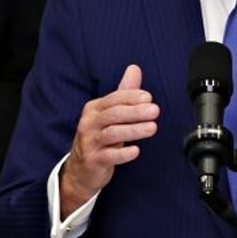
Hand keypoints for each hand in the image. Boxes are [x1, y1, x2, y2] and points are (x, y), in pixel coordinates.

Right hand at [59, 64, 158, 218]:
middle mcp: (89, 124)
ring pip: (112, 134)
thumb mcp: (110, 113)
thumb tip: (134, 68)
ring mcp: (89, 143)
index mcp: (94, 109)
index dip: (131, 97)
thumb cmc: (100, 136)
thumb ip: (124, 92)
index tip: (149, 98)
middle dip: (135, 112)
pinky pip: (108, 156)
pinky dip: (122, 153)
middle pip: (113, 114)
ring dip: (134, 130)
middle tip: (155, 111)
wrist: (81, 169)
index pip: (113, 99)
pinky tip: (136, 151)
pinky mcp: (92, 161)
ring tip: (152, 128)